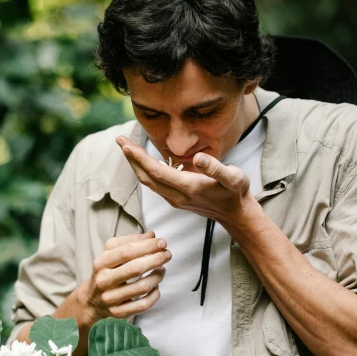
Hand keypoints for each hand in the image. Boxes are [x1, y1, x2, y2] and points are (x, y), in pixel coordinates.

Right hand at [79, 231, 170, 325]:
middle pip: (135, 268)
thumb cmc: (106, 271)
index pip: (126, 251)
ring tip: (162, 270)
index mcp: (101, 263)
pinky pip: (143, 304)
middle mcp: (104, 281)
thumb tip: (151, 236)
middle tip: (167, 254)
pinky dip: (155, 295)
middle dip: (156, 259)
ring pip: (142, 287)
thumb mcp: (110, 253)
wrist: (91, 300)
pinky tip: (156, 287)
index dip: (147, 246)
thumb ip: (130, 242)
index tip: (162, 242)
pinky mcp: (119, 312)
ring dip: (158, 276)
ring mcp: (111, 298)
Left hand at [116, 135, 257, 226]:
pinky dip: (144, 171)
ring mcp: (174, 199)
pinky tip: (141, 161)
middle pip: (146, 177)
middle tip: (120, 140)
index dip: (139, 158)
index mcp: (188, 187)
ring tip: (127, 148)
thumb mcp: (234, 177)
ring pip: (148, 182)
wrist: (236, 215)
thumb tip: (198, 157)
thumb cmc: (236, 193)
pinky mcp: (175, 200)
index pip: (156, 171)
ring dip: (135, 165)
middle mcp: (177, 196)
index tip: (126, 145)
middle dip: (132, 158)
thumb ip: (216, 168)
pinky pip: (154, 185)